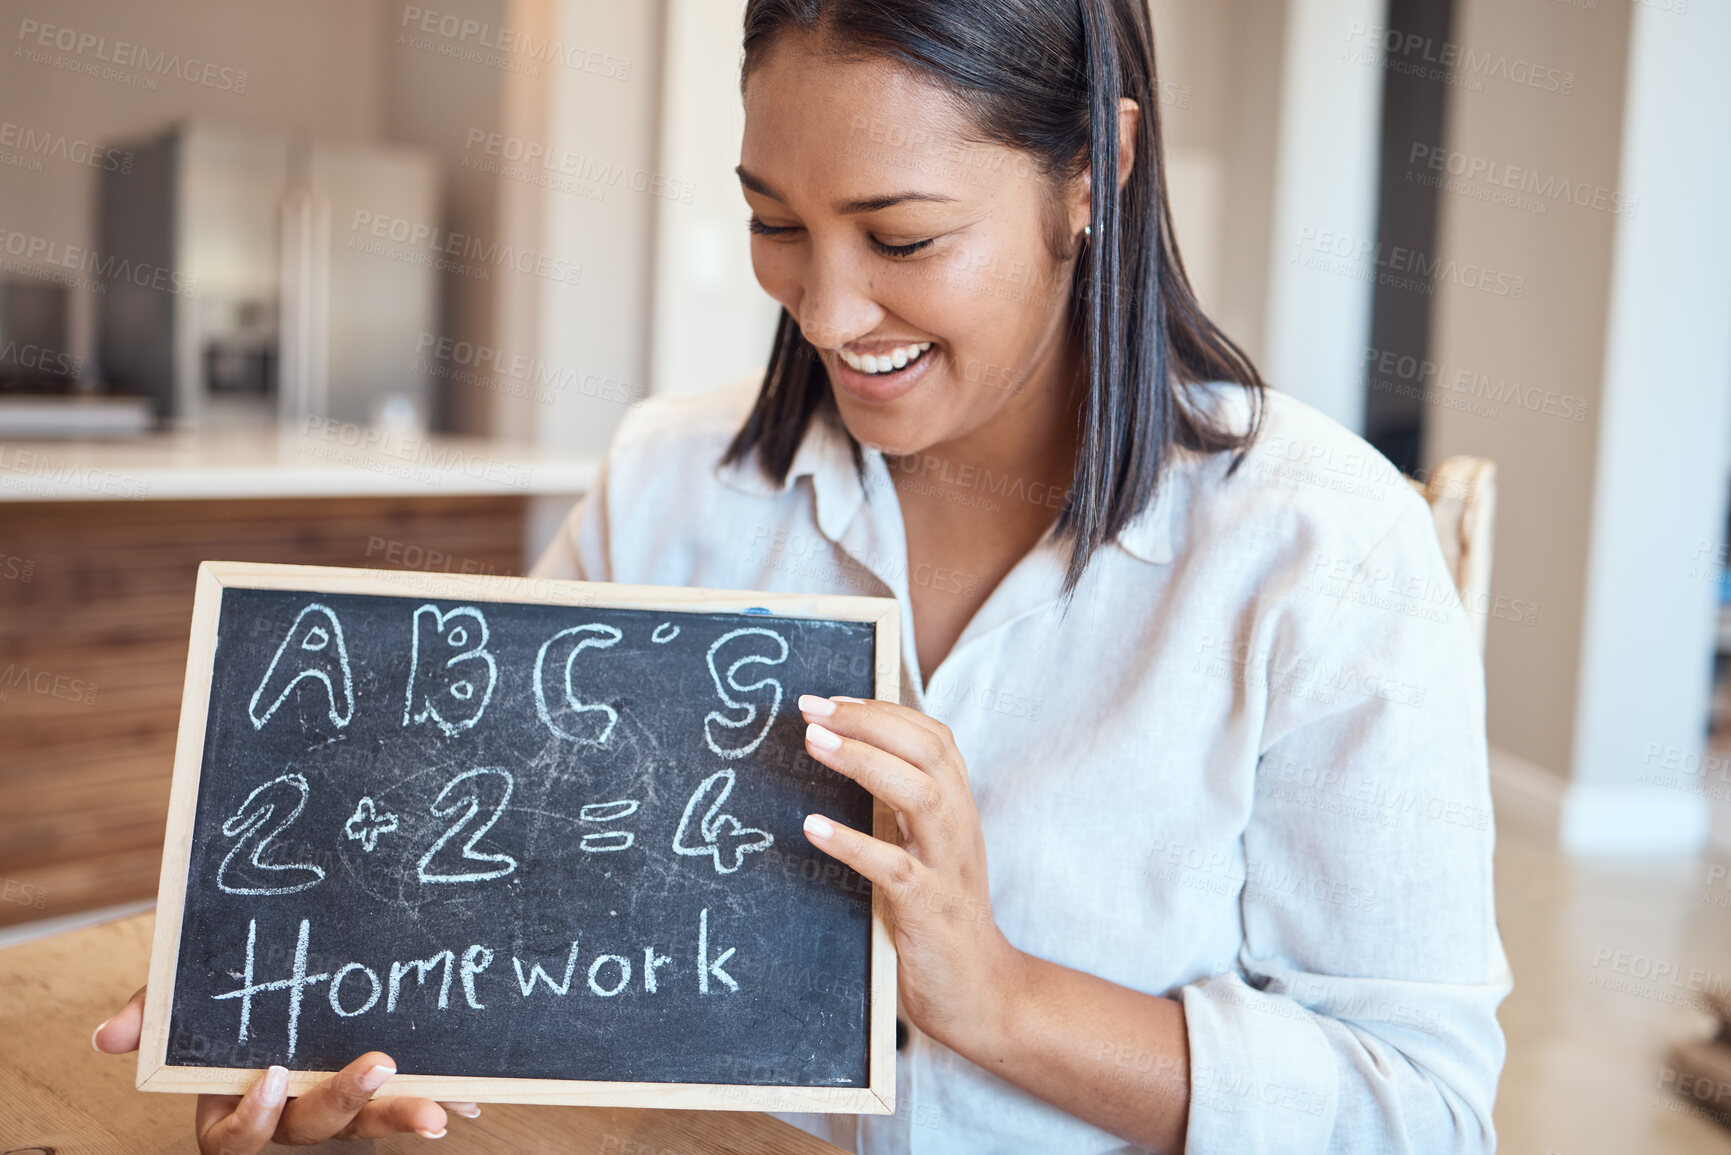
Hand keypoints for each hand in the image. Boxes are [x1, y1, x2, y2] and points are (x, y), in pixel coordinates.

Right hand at [92, 986, 479, 1150]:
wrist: (266, 955)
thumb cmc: (219, 987)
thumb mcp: (183, 991)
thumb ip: (154, 1010)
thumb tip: (108, 1037)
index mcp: (234, 1100)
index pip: (233, 1139)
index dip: (250, 1117)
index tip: (270, 1074)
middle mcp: (288, 1111)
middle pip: (311, 1131)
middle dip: (345, 1104)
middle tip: (378, 1063)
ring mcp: (335, 1100)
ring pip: (366, 1124)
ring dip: (403, 1116)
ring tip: (443, 1111)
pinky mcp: (377, 1085)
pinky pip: (407, 1100)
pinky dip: (439, 1098)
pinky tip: (469, 1098)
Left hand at [796, 694, 1024, 1050]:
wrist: (980, 992)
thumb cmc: (939, 915)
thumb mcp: (926, 849)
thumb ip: (901, 807)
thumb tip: (847, 758)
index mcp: (958, 809)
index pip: (933, 737)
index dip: (884, 710)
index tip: (832, 700)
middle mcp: (959, 828)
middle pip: (929, 751)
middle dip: (869, 721)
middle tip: (812, 710)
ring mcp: (948, 867)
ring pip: (921, 794)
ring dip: (865, 762)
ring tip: (815, 744)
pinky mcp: (930, 909)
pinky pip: (894, 868)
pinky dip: (853, 842)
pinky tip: (813, 828)